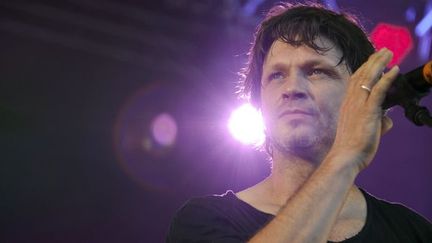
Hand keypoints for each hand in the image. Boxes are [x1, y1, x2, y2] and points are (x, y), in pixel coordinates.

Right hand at [330, 48, 399, 171]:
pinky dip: (387, 78)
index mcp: (348, 105)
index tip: (372, 60)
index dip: (364, 69)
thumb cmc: (352, 149)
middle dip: (373, 61)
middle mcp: (351, 101)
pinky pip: (378, 90)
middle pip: (361, 75)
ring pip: (369, 78)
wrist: (345, 157)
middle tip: (382, 50)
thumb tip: (387, 119)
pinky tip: (394, 69)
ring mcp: (358, 105)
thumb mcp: (365, 131)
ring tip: (388, 52)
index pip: (355, 81)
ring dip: (379, 63)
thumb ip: (377, 122)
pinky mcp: (368, 111)